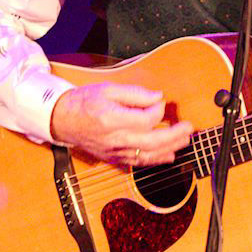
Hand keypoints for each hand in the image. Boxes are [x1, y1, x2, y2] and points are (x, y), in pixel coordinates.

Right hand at [50, 82, 192, 164]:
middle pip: (151, 141)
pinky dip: (156, 160)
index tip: (159, 102)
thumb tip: (157, 97)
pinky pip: (139, 162)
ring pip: (148, 156)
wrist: (62, 121)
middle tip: (188, 128)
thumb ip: (134, 94)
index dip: (158, 110)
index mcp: (112, 119)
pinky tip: (169, 155)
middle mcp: (114, 139)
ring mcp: (114, 151)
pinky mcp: (114, 158)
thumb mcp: (107, 89)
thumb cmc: (84, 102)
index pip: (145, 119)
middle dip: (174, 135)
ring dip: (170, 149)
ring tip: (185, 141)